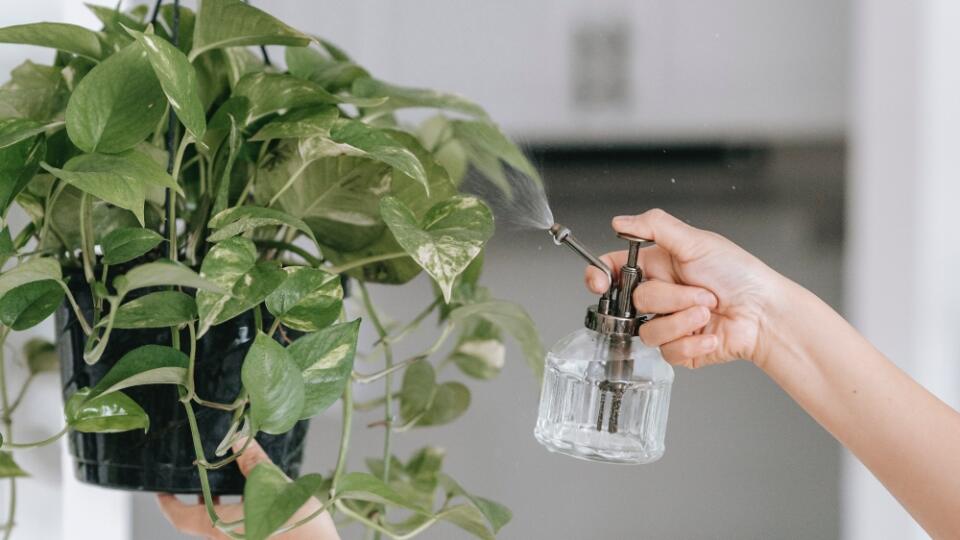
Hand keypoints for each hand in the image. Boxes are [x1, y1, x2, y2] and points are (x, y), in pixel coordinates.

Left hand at [157, 439, 339, 539]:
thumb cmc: (294, 526)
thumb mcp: (274, 485)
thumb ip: (254, 462)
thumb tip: (238, 437)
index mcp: (219, 526)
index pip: (181, 516)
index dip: (168, 503)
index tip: (161, 490)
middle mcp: (225, 539)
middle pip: (200, 520)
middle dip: (198, 498)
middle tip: (199, 476)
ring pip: (220, 524)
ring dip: (220, 504)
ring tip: (227, 483)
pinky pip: (238, 528)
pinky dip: (237, 512)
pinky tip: (254, 497)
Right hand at [585, 209, 785, 367]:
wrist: (764, 313)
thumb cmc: (739, 274)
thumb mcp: (696, 242)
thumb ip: (654, 226)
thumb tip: (619, 222)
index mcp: (657, 267)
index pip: (613, 271)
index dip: (599, 277)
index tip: (599, 283)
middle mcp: (659, 296)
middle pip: (633, 302)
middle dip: (669, 298)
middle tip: (699, 292)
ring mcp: (667, 324)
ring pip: (647, 331)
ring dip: (683, 320)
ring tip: (708, 310)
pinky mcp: (678, 349)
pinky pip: (667, 351)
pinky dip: (692, 341)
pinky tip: (711, 332)